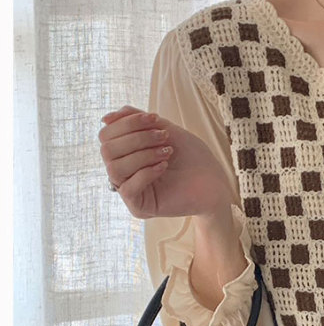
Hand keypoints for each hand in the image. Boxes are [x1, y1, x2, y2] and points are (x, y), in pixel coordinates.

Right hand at [99, 105, 234, 219]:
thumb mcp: (164, 130)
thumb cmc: (192, 156)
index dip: (126, 123)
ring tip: (167, 152)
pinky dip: (146, 172)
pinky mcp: (139, 207)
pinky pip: (128, 188)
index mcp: (125, 154)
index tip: (154, 118)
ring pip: (114, 168)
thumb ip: (136, 122)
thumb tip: (106, 118)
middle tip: (164, 137)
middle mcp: (123, 173)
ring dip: (142, 155)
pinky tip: (165, 166)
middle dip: (137, 138)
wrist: (214, 180)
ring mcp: (130, 191)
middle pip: (107, 150)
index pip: (106, 135)